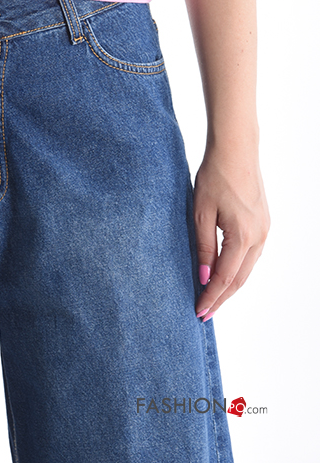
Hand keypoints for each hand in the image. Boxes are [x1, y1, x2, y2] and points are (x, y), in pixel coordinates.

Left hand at [193, 142, 269, 321]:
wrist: (235, 151)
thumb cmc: (214, 177)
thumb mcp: (201, 213)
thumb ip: (204, 247)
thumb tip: (205, 277)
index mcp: (243, 236)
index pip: (225, 278)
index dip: (211, 297)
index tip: (199, 312)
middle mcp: (259, 237)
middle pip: (239, 279)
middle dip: (221, 298)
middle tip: (204, 313)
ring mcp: (265, 230)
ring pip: (247, 268)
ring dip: (230, 285)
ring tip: (212, 298)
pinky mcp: (264, 223)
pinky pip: (251, 254)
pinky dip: (238, 268)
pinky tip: (225, 272)